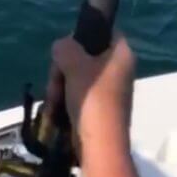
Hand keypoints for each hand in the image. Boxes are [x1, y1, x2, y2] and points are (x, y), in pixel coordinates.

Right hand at [48, 36, 135, 157]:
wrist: (101, 146)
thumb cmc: (93, 99)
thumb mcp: (74, 64)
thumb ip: (65, 47)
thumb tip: (62, 47)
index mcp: (122, 54)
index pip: (103, 31)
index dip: (83, 35)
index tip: (67, 50)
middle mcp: (119, 69)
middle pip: (84, 56)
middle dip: (63, 69)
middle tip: (55, 80)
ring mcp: (110, 90)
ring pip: (78, 76)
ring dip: (60, 86)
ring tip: (54, 101)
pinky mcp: (100, 108)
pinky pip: (79, 94)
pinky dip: (66, 100)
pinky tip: (56, 110)